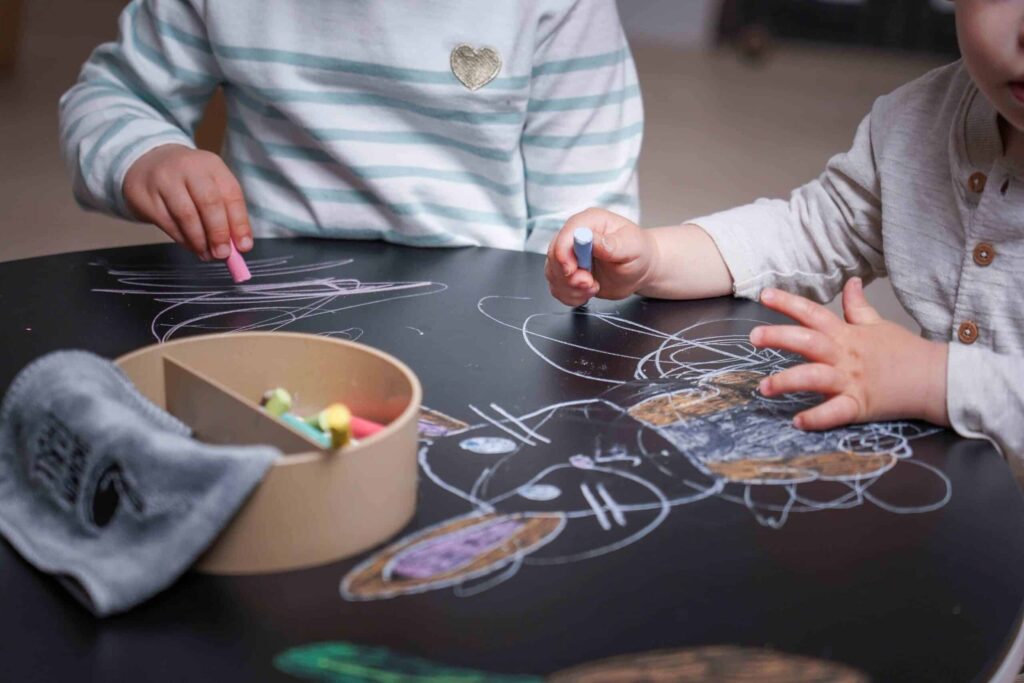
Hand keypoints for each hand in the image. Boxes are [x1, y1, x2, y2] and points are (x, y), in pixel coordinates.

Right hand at [123, 144, 252, 260]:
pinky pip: (167, 223)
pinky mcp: (145, 195)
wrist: (147, 163)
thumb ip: (226, 213)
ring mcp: (164, 179)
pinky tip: (191, 246)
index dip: (239, 223)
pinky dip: (182, 239)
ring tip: (207, 254)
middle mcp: (188, 167)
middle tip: (223, 254)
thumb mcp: (211, 185)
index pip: (232, 195)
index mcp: (212, 165)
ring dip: (200, 240)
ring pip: (186, 215)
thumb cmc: (188, 180)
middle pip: (209, 203)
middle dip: (219, 233)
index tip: (244, 246)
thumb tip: (238, 246)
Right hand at [545, 208, 656, 305]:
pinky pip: (557, 287)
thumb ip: (610, 244)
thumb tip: (588, 239)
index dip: (563, 254)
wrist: (641, 270)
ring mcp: (570, 255)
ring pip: (553, 273)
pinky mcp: (569, 273)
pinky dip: (570, 296)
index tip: (572, 271)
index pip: (565, 234)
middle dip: (568, 276)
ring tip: (593, 288)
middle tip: (589, 284)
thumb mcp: (632, 247)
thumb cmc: (639, 253)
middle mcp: (575, 236)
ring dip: (570, 288)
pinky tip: (587, 293)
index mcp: (590, 222)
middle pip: (554, 255)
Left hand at [751, 278, 949, 429]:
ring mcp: (851, 380)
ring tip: (764, 387)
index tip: (764, 295)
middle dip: (779, 337)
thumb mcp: (879, 325)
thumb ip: (858, 307)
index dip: (788, 303)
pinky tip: (797, 421)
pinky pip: (835, 412)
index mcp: (846, 335)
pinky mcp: (860, 405)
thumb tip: (851, 282)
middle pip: (808, 341)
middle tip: (754, 337)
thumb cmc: (905, 352)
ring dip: (787, 381)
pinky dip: (817, 418)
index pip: (813, 312)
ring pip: (815, 377)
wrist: (937, 379)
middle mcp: (845, 355)